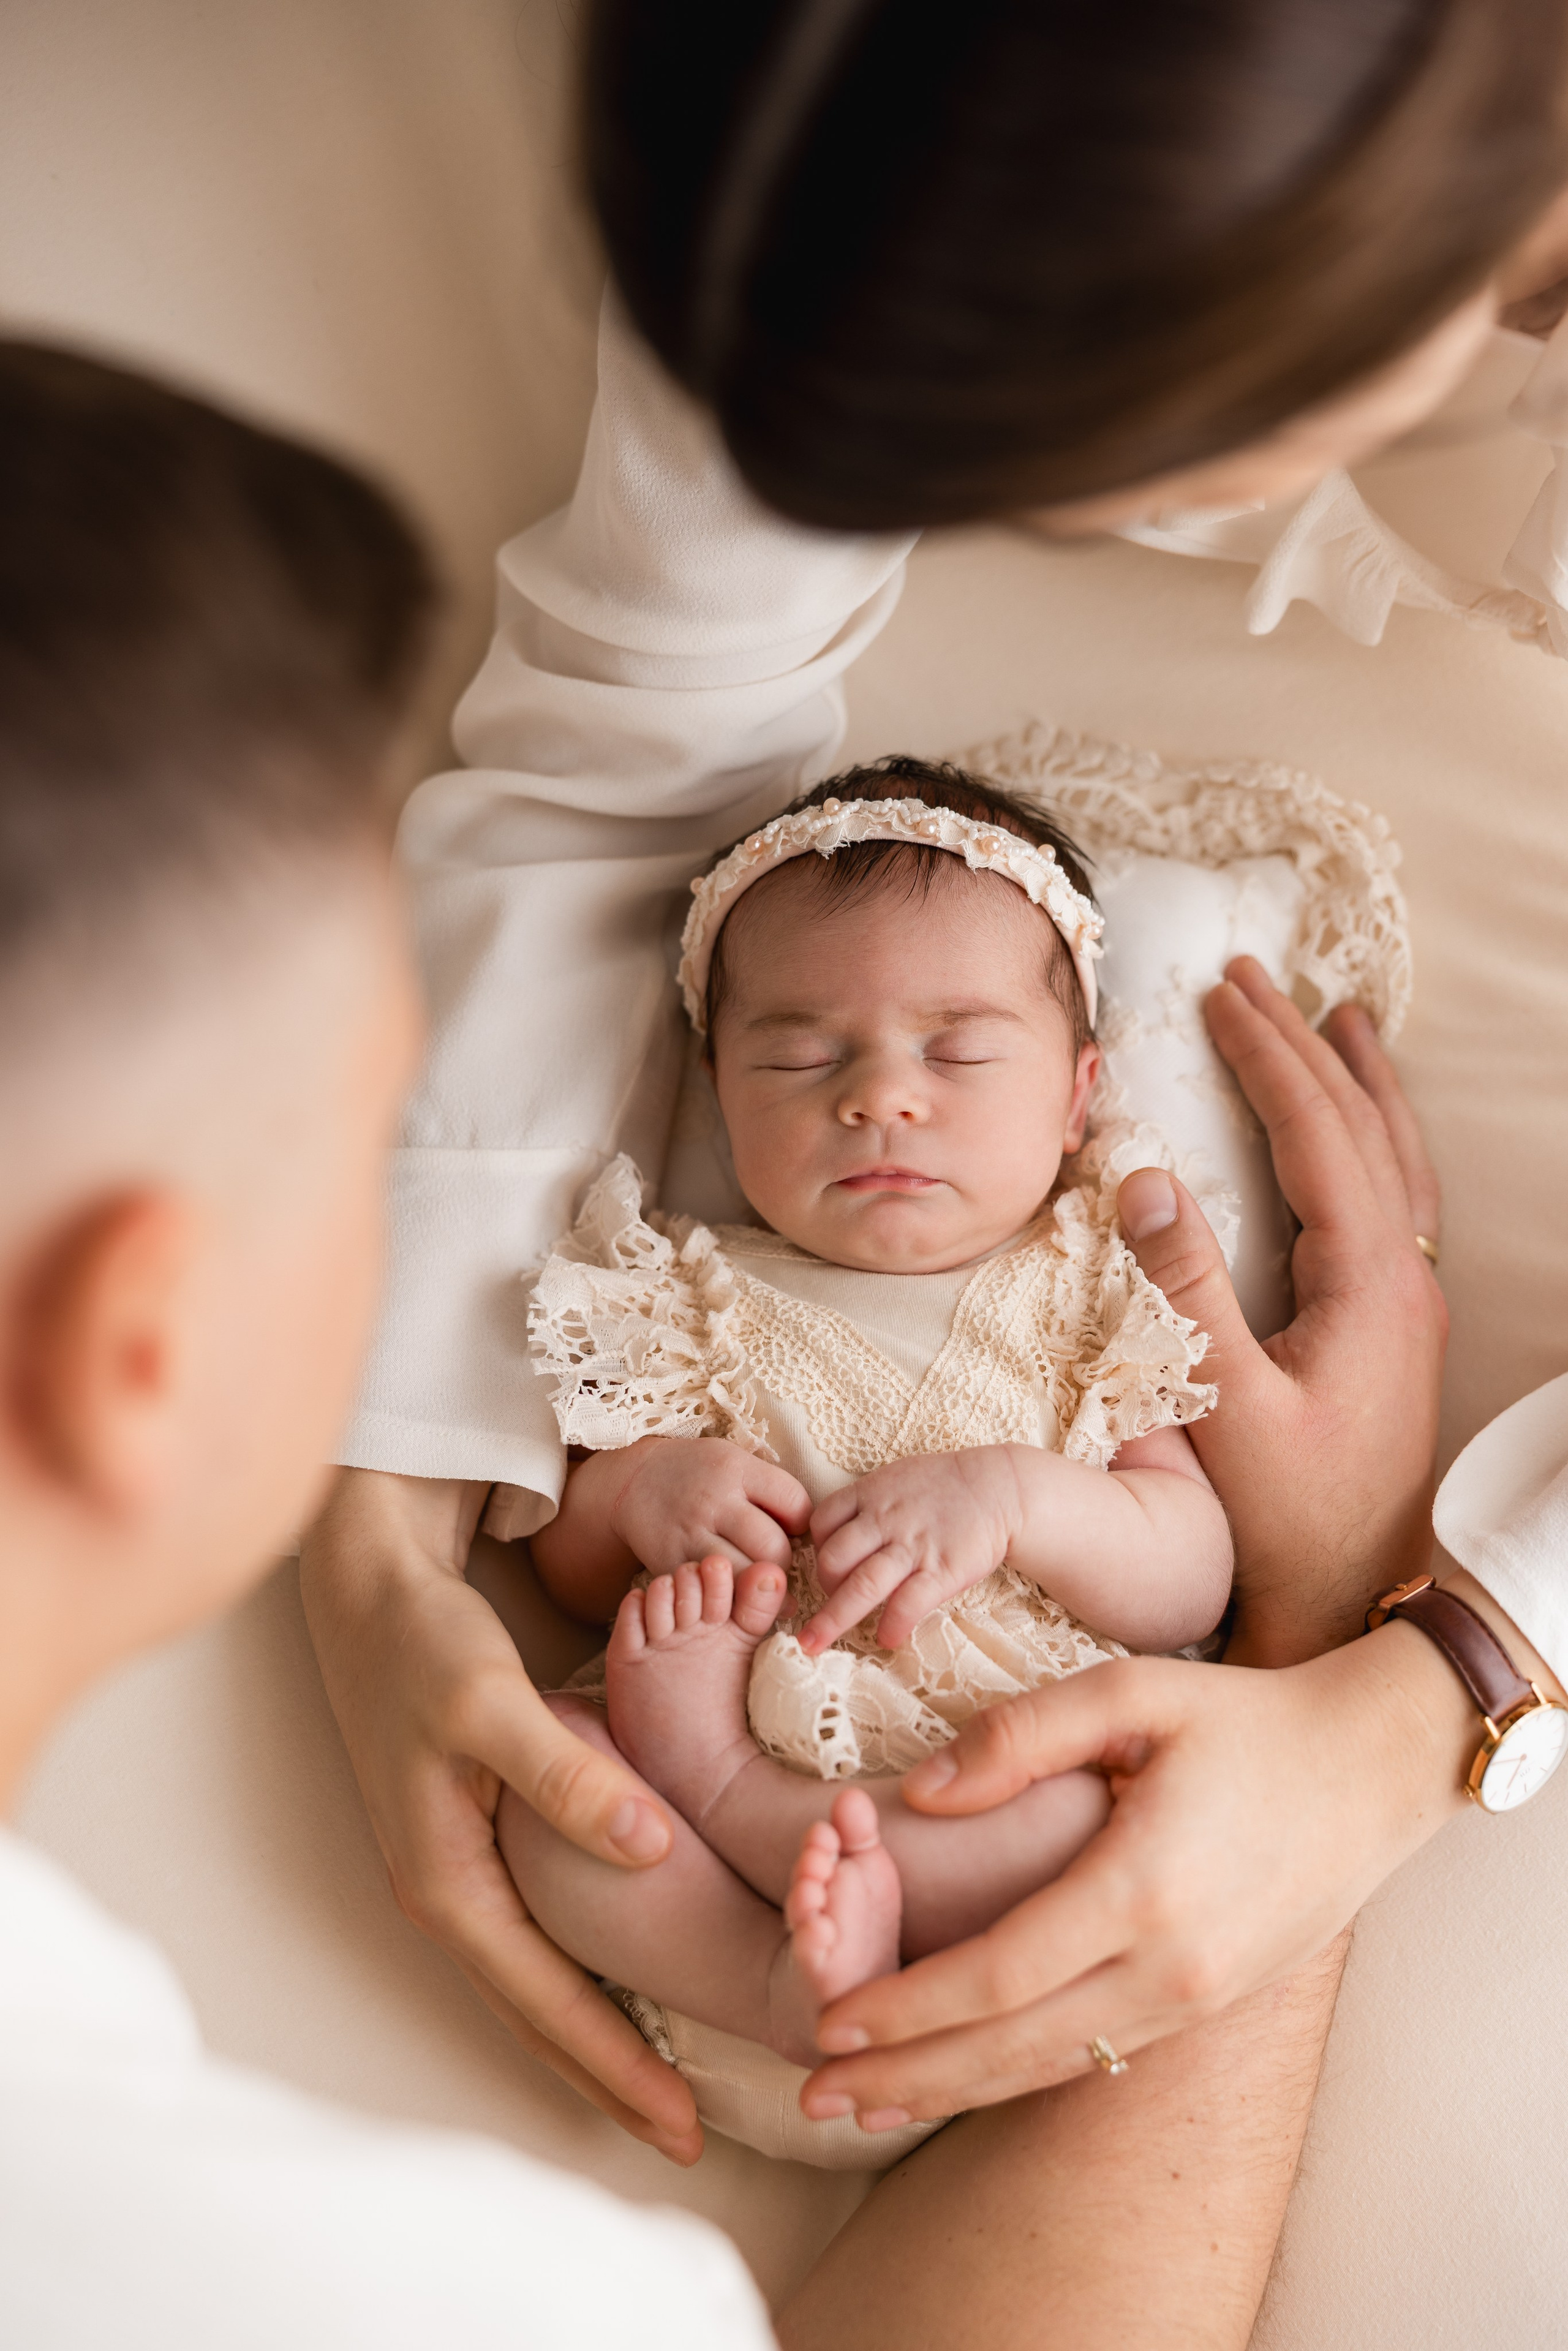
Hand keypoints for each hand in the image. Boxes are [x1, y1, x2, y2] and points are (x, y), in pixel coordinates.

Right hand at [299, 1466, 704, 2164]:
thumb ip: (568, 1777)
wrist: (370, 1589)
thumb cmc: (425, 1642)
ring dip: (595, 2036)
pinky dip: (579, 1976)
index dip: (614, 2067)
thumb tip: (651, 1850)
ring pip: (534, 1981)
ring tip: (660, 2087)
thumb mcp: (492, 1702)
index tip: (679, 2123)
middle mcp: (447, 1893)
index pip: (544, 2002)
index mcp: (446, 1881)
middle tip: (685, 2138)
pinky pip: (534, 1934)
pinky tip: (621, 1987)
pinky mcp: (474, 1838)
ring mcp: (457, 1871)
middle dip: (608, 2081)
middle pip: (536, 2015)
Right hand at [605, 1434, 811, 1574]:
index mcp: (735, 1468)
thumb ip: (771, 1489)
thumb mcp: (735, 1460)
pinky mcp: (670, 1563)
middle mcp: (713, 1500)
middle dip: (783, 1562)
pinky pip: (711, 1593)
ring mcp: (690, 1534)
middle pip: (773, 1549)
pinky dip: (728, 1601)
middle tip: (773, 1560)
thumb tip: (809, 1535)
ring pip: (745, 1577)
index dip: (802, 1521)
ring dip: (757, 1586)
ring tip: (754, 1578)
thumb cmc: (699, 1473)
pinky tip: (732, 1594)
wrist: (634, 1482)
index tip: (791, 1525)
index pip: (794, 1502)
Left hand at [802, 1626, 1474, 2125]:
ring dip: (952, 2091)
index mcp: (1140, 1888)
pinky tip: (963, 2078)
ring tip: (864, 2106)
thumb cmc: (1245, 1721)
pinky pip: (1094, 2054)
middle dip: (906, 2075)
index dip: (908, 2007)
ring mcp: (1194, 1998)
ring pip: (1049, 2066)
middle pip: (1011, 2045)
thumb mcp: (1133, 1692)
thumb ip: (1020, 1735)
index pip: (998, 1975)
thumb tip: (920, 1791)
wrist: (1370, 1770)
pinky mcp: (1206, 2005)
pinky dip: (1016, 2075)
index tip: (831, 2021)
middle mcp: (1169, 1966)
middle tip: (813, 2093)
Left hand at [803, 1449, 1017, 1651]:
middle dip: (821, 1589)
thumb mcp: (898, 1477)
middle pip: (832, 1559)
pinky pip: (906, 1604)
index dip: (817, 1548)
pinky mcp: (941, 1571)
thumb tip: (843, 1530)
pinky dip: (891, 1625)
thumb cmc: (948, 1484)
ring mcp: (912, 1547)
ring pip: (860, 1586)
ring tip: (814, 1645)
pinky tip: (887, 1639)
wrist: (1002, 1487)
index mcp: (871, 1494)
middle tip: (824, 1609)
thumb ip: (869, 1502)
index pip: (821, 1523)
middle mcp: (885, 1521)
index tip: (829, 1565)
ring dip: (833, 1620)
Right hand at [1116, 956, 1445, 1662]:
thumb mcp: (1221, 1403)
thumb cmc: (1281, 1518)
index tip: (1222, 993)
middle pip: (1360, 1131)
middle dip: (1304, 1047)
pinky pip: (1396, 1205)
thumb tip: (1146, 1174)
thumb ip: (1186, 1286)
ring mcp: (1408, 1309)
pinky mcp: (1397, 1336)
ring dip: (1358, 1085)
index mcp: (1366, 1286)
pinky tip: (1359, 1141)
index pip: (1316, 1135)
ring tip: (1340, 1021)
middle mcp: (1402, 1285)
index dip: (1267, 1057)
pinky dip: (1375, 1145)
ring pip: (1394, 1163)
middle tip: (1254, 979)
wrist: (1350, 1605)